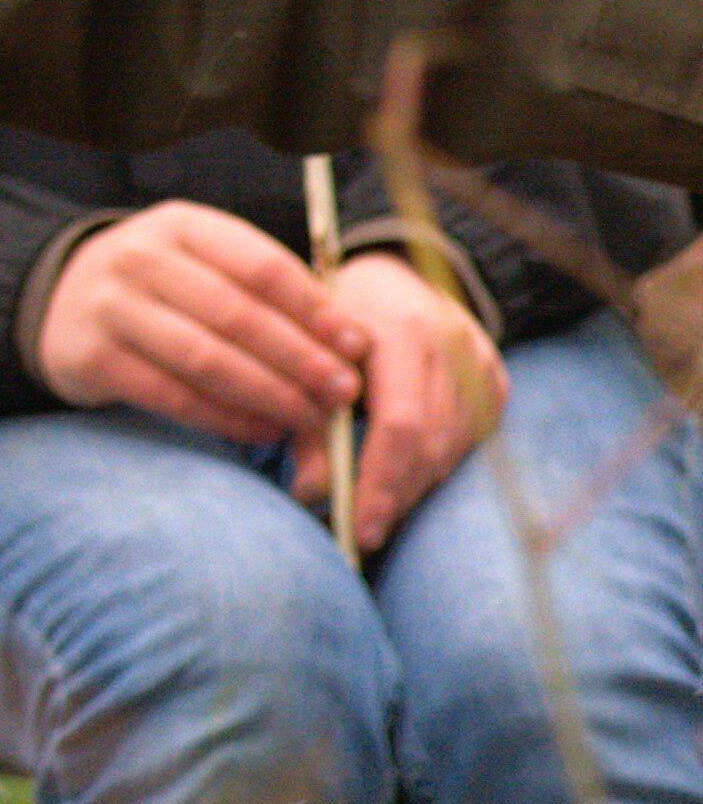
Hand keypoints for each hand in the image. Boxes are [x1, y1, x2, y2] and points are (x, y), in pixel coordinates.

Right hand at [35, 200, 367, 442]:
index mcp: (179, 224)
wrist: (59, 300)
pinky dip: (224, 418)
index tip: (356, 345)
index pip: (259, 265)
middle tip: (343, 392)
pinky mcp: (93, 357)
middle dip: (300, 358)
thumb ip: (259, 289)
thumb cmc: (157, 285)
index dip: (314, 309)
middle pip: (237, 314)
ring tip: (311, 418)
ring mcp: (111, 306)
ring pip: (206, 358)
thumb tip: (345, 339)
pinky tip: (262, 430)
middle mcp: (139, 257)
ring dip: (269, 393)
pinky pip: (171, 395)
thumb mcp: (198, 260)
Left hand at [290, 252, 505, 551]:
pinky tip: (403, 478)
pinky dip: (432, 466)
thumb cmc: (336, 315)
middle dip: (393, 495)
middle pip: (429, 445)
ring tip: (374, 508)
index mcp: (400, 328)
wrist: (390, 273)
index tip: (356, 526)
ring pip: (450, 450)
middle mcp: (450, 343)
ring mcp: (480, 360)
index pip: (400, 423)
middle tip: (360, 530)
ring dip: (411, 487)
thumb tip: (308, 492)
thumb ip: (307, 420)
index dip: (378, 482)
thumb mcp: (308, 351)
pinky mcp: (495, 378)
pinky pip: (466, 441)